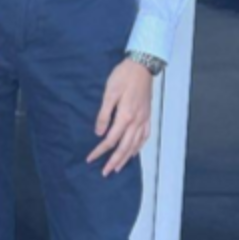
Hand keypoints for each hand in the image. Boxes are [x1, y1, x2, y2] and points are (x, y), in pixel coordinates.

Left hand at [87, 59, 152, 176]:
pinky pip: (144, 137)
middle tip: (105, 172)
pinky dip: (139, 147)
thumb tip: (99, 133)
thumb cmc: (123, 77)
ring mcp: (144, 119)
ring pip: (136, 144)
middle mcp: (137, 121)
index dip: (100, 151)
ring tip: (118, 168)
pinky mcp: (147, 116)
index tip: (91, 158)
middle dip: (114, 161)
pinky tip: (133, 152)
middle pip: (125, 147)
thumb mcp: (109, 93)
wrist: (142, 67)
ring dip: (126, 158)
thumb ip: (104, 114)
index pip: (111, 140)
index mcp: (125, 116)